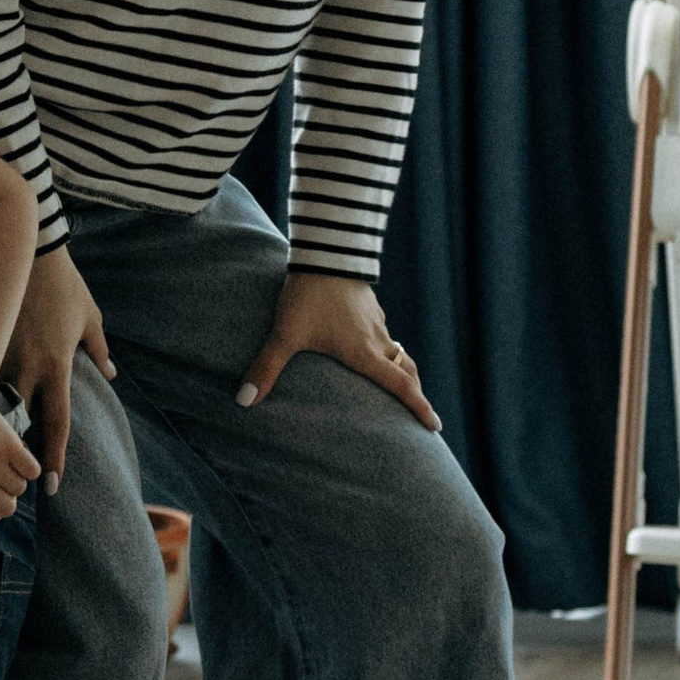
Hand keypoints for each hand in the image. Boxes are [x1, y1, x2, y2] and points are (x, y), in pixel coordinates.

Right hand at [2, 246, 114, 494]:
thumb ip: (98, 349)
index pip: (56, 423)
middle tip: (12, 484)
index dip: (54, 456)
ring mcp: (2, 355)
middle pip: (22, 421)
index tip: (50, 485)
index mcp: (57, 366)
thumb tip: (110, 373)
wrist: (29, 251)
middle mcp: (28, 367)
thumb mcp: (89, 317)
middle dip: (18, 454)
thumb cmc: (64, 285)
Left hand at [237, 273, 438, 433]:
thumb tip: (244, 401)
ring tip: (401, 388)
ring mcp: (376, 322)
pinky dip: (387, 351)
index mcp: (364, 353)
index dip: (420, 407)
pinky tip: (373, 351)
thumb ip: (266, 368)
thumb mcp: (285, 334)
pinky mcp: (370, 307)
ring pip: (398, 352)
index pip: (401, 386)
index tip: (434, 427)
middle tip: (424, 417)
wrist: (325, 252)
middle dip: (417, 395)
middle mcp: (377, 340)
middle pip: (407, 372)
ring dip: (403, 372)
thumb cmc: (308, 296)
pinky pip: (385, 335)